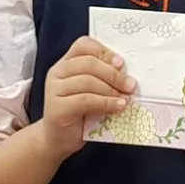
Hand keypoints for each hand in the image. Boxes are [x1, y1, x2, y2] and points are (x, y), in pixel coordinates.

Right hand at [42, 36, 134, 160]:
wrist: (59, 138)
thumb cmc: (80, 112)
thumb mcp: (93, 89)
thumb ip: (104, 77)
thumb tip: (127, 73)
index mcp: (66, 63)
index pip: (84, 45)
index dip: (104, 51)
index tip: (122, 63)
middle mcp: (57, 72)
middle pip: (89, 63)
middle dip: (114, 74)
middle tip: (130, 85)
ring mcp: (54, 90)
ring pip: (88, 81)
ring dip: (112, 89)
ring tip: (126, 97)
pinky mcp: (57, 108)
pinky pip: (85, 100)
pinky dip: (106, 102)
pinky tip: (118, 106)